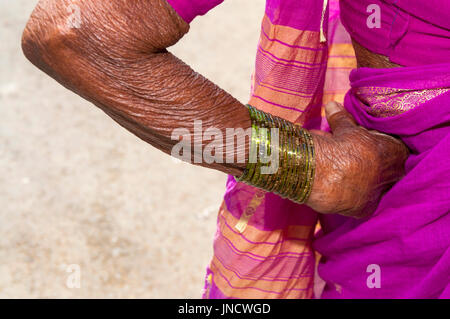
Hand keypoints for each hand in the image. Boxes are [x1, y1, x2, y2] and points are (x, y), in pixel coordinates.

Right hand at [306, 102, 408, 217]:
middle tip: (349, 154)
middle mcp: (393, 174)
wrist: (324, 172)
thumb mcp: (344, 128)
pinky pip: (359, 200)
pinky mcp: (365, 209)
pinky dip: (349, 193)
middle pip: (384, 167)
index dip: (376, 142)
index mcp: (396, 152)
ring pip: (370, 184)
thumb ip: (342, 119)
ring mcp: (380, 193)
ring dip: (357, 177)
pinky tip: (337, 185)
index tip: (360, 140)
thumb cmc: (340, 146)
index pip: (393, 147)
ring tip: (337, 168)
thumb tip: (331, 105)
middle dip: (367, 161)